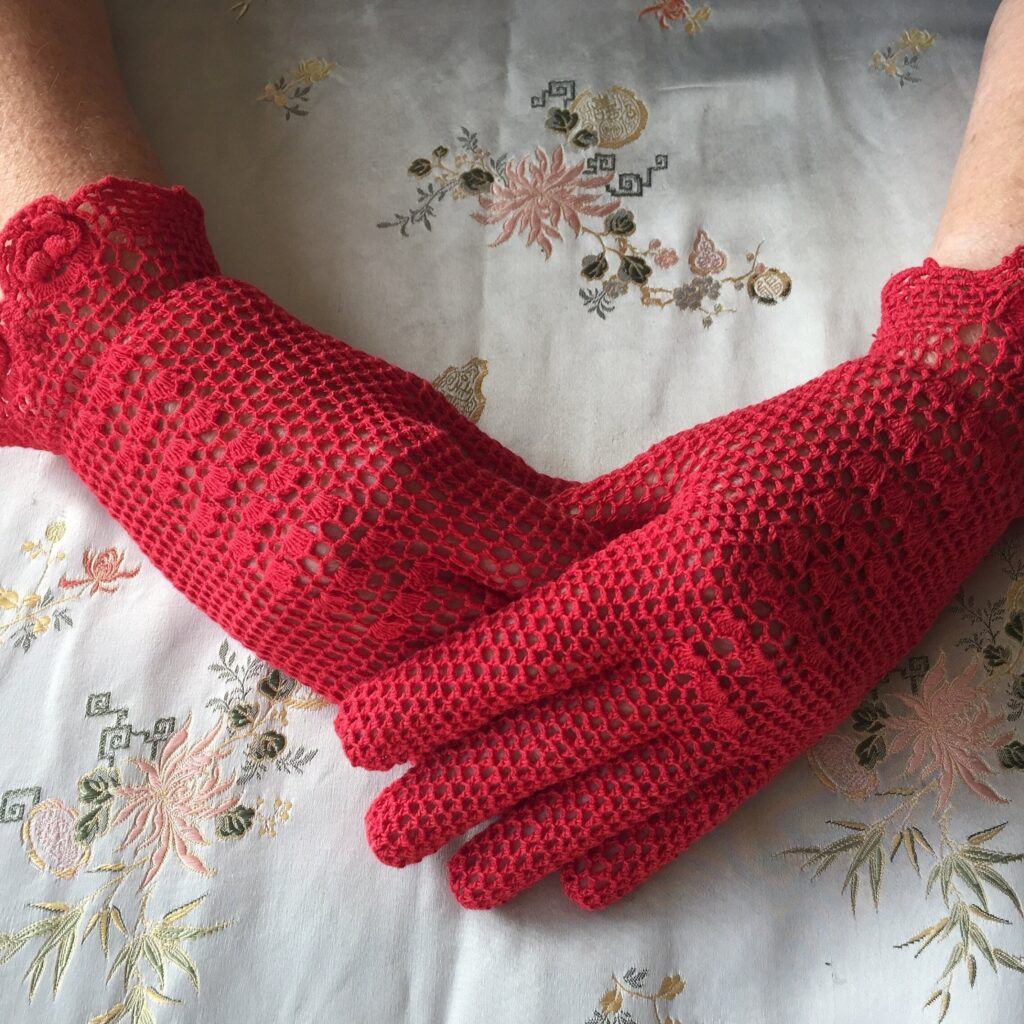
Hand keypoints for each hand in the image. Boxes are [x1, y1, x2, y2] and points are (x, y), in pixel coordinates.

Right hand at [0, 176, 621, 694]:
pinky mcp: (292, 660)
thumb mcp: (422, 412)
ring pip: (461, 691)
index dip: (616, 579)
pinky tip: (482, 677)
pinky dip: (448, 690)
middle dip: (580, 643)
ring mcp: (326, 632)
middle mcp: (374, 575)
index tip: (660, 584)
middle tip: (636, 641)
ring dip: (517, 685)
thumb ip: (509, 485)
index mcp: (414, 490)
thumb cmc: (301, 379)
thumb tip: (592, 531)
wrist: (155, 399)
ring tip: (570, 673)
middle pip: (517, 642)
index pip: (552, 565)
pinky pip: (401, 695)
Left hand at [335, 246, 1023, 907]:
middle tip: (385, 836)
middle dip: (459, 791)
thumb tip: (496, 576)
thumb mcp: (673, 469)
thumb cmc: (789, 452)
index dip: (437, 697)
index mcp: (665, 579)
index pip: (527, 652)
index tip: (363, 732)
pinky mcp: (790, 738)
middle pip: (556, 742)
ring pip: (622, 799)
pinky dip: (640, 853)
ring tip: (462, 884)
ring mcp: (753, 713)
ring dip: (534, 846)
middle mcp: (704, 663)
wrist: (925, 475)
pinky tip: (581, 886)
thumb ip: (581, 531)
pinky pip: (705, 811)